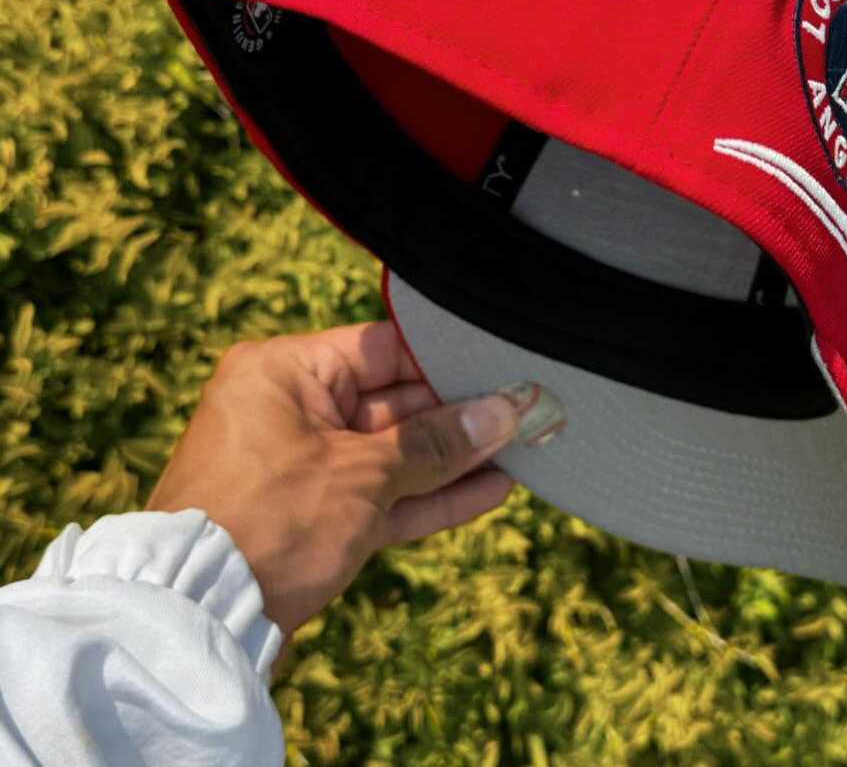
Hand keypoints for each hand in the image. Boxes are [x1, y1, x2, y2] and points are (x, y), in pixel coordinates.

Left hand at [146, 320, 524, 676]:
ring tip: (521, 453)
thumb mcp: (363, 475)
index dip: (446, 361)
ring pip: (391, 454)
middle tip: (526, 415)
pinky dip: (425, 496)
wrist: (194, 622)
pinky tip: (488, 491)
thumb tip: (504, 413)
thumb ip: (436, 444)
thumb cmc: (270, 522)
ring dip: (451, 460)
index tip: (503, 371)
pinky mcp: (310, 517)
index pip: (384, 349)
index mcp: (284, 372)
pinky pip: (377, 495)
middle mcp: (288, 409)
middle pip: (392, 403)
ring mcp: (299, 465)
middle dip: (458, 417)